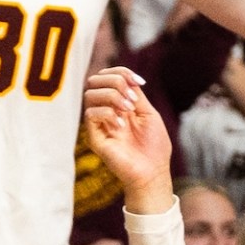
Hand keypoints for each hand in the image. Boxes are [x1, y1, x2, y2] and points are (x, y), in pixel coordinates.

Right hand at [80, 67, 177, 211]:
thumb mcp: (148, 113)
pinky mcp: (93, 136)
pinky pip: (90, 113)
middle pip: (95, 80)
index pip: (108, 76)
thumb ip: (136, 94)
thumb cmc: (154, 146)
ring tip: (128, 110)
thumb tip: (127, 77)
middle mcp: (106, 110)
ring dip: (113, 96)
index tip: (140, 82)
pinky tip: (121, 126)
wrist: (152, 172)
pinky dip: (108, 114)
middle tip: (133, 99)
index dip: (122, 72)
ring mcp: (99, 123)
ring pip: (90, 94)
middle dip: (115, 81)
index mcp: (119, 102)